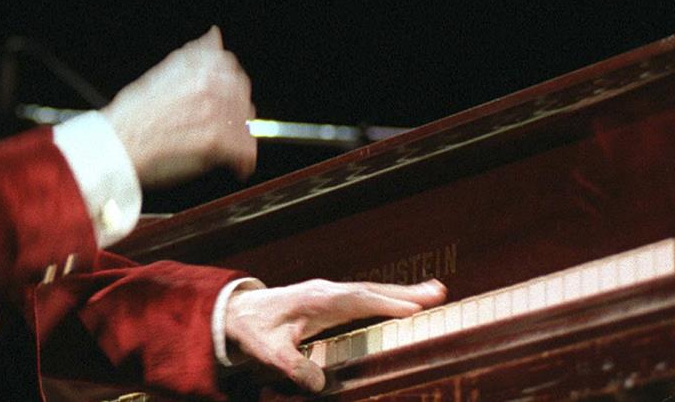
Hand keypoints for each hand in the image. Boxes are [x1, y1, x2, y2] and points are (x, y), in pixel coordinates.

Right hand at [102, 26, 255, 187]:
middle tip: (230, 127)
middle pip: (241, 96)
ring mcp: (211, 110)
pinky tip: (238, 166)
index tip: (227, 98)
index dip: (230, 86)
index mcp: (197, 66)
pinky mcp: (212, 138)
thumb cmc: (133, 112)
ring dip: (241, 138)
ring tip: (232, 151)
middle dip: (238, 113)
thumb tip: (214, 35)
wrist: (119, 140)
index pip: (230, 68)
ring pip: (244, 123)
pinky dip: (243, 159)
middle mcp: (207, 84)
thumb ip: (195, 54)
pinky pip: (241, 148)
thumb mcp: (163, 71)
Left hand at [224, 279, 447, 391]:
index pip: (357, 300)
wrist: (235, 312)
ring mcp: (328, 293)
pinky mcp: (327, 300)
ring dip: (400, 294)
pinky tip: (401, 304)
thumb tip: (320, 383)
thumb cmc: (253, 330)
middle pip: (371, 290)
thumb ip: (294, 367)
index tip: (414, 310)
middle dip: (405, 293)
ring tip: (433, 294)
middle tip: (439, 292)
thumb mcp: (269, 353)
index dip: (385, 304)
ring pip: (369, 292)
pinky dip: (385, 299)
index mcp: (317, 300)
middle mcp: (326, 292)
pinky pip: (362, 298)